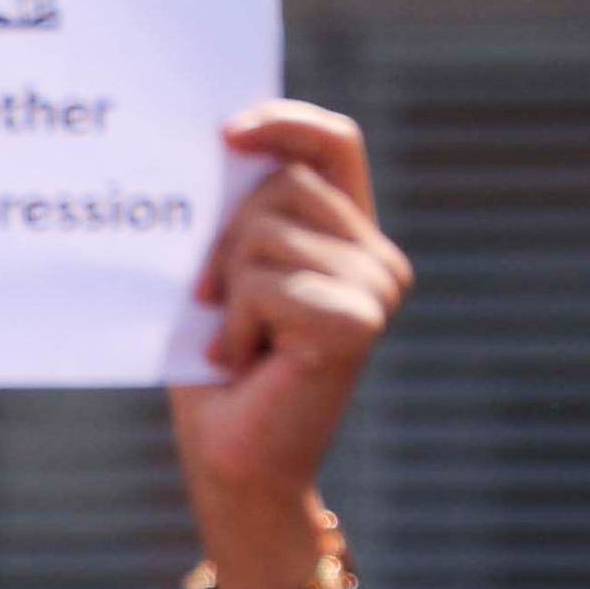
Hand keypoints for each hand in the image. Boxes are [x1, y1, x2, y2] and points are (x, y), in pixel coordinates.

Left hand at [170, 103, 407, 576]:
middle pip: (279, 187)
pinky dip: (235, 325)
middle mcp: (376, 255)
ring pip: (264, 233)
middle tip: (213, 306)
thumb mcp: (223, 282)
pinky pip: (264, 284)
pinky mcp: (356, 319)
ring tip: (236, 341)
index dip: (285, 123)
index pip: (335, 145)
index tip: (225, 132)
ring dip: (225, 290)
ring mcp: (376, 286)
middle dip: (222, 242)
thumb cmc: (218, 375)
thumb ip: (238, 222)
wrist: (234, 465)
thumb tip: (215, 149)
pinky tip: (244, 362)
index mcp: (349, 237)